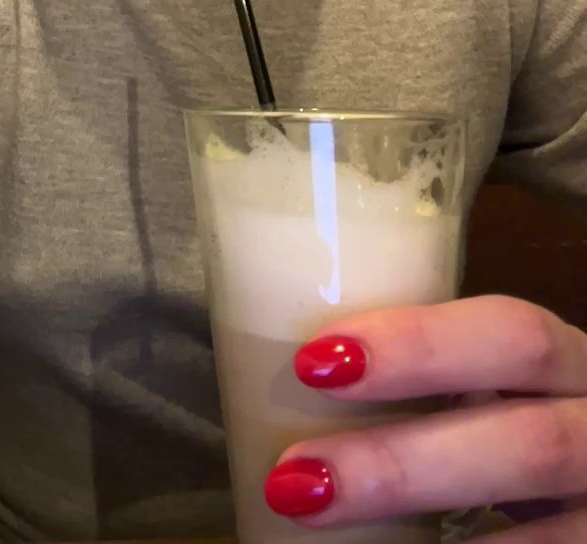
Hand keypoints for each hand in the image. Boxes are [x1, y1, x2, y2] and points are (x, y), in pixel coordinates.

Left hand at [264, 296, 586, 539]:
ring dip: (420, 526)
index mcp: (568, 361)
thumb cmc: (527, 420)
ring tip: (318, 523)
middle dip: (401, 464)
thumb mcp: (503, 386)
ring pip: (544, 536)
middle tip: (295, 475)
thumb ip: (434, 379)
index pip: (511, 332)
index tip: (314, 360)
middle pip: (528, 444)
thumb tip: (297, 377)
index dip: (417, 344)